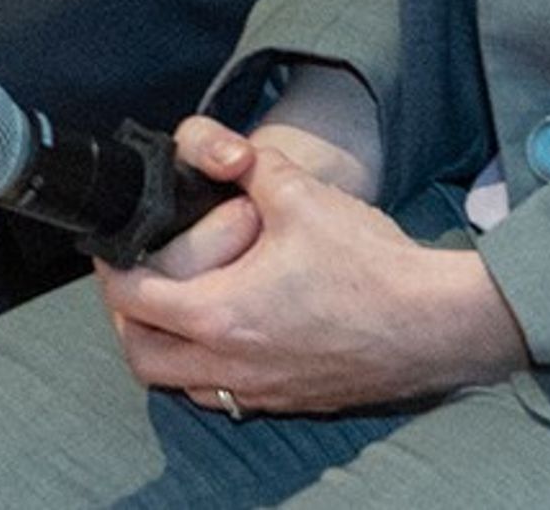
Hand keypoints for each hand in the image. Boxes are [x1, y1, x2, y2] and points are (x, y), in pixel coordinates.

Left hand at [97, 114, 525, 416]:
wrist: (437, 322)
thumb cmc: (370, 262)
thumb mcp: (298, 192)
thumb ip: (249, 162)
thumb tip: (224, 150)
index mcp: (220, 315)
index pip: (132, 300)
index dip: (112, 266)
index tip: (114, 243)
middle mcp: (231, 365)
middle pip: (142, 356)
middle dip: (127, 318)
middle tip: (136, 277)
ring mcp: (262, 390)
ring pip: (183, 383)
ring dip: (166, 348)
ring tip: (177, 304)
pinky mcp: (292, 399)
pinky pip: (225, 394)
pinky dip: (209, 369)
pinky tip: (230, 331)